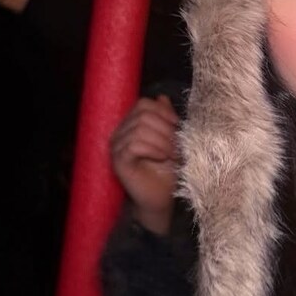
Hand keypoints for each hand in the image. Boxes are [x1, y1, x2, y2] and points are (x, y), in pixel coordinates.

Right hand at [110, 95, 179, 234]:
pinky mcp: (118, 160)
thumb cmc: (167, 170)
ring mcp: (117, 146)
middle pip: (143, 115)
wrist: (161, 197)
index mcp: (132, 124)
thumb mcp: (171, 140)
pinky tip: (161, 157)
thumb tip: (162, 98)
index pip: (144, 104)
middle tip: (177, 146)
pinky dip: (152, 149)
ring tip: (171, 154)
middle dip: (166, 129)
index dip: (164, 112)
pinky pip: (134, 145)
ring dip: (162, 141)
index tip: (178, 127)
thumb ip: (166, 120)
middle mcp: (120, 132)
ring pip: (139, 129)